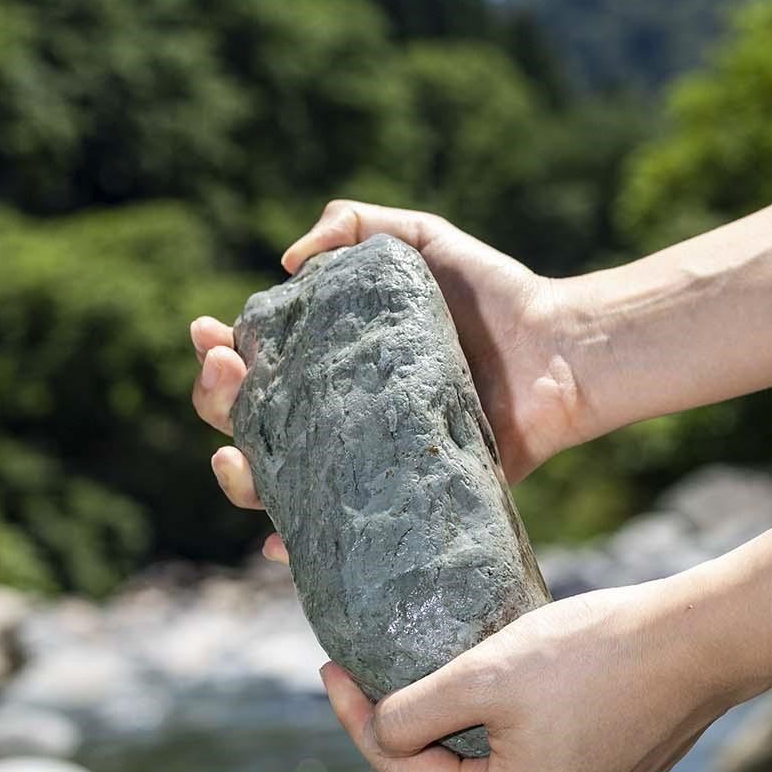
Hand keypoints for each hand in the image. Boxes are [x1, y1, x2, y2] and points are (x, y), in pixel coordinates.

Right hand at [191, 198, 598, 561]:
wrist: (559, 350)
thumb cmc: (491, 295)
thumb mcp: (420, 239)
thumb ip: (356, 224)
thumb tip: (287, 262)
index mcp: (331, 360)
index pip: (255, 363)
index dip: (219, 353)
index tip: (211, 333)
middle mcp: (338, 415)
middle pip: (250, 424)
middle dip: (218, 402)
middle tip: (231, 377)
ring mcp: (365, 462)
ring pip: (278, 487)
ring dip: (239, 479)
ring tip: (235, 460)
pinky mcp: (402, 501)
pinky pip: (340, 540)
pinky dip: (299, 548)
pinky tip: (280, 542)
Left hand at [317, 571, 759, 771]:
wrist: (698, 641)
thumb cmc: (593, 655)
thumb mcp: (485, 675)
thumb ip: (416, 713)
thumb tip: (380, 733)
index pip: (405, 771)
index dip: (358, 718)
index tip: (329, 668)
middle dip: (404, 728)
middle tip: (365, 672)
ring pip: (489, 767)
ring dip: (454, 725)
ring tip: (420, 675)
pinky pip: (531, 758)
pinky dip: (501, 726)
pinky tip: (488, 684)